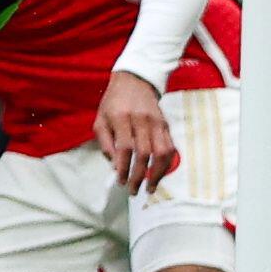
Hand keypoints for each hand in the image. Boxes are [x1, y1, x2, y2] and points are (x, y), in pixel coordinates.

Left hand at [95, 71, 178, 192]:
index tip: (120, 181)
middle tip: (133, 190)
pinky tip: (159, 174)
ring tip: (150, 187)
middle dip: (139, 175)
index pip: (125, 147)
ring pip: (162, 152)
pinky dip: (166, 164)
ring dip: (157, 173)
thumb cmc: (113, 103)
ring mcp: (156, 122)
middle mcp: (141, 120)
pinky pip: (170, 148)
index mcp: (121, 117)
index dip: (123, 167)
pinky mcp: (165, 125)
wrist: (134, 81)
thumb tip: (114, 165)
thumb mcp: (100, 119)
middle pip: (144, 153)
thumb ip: (105, 142)